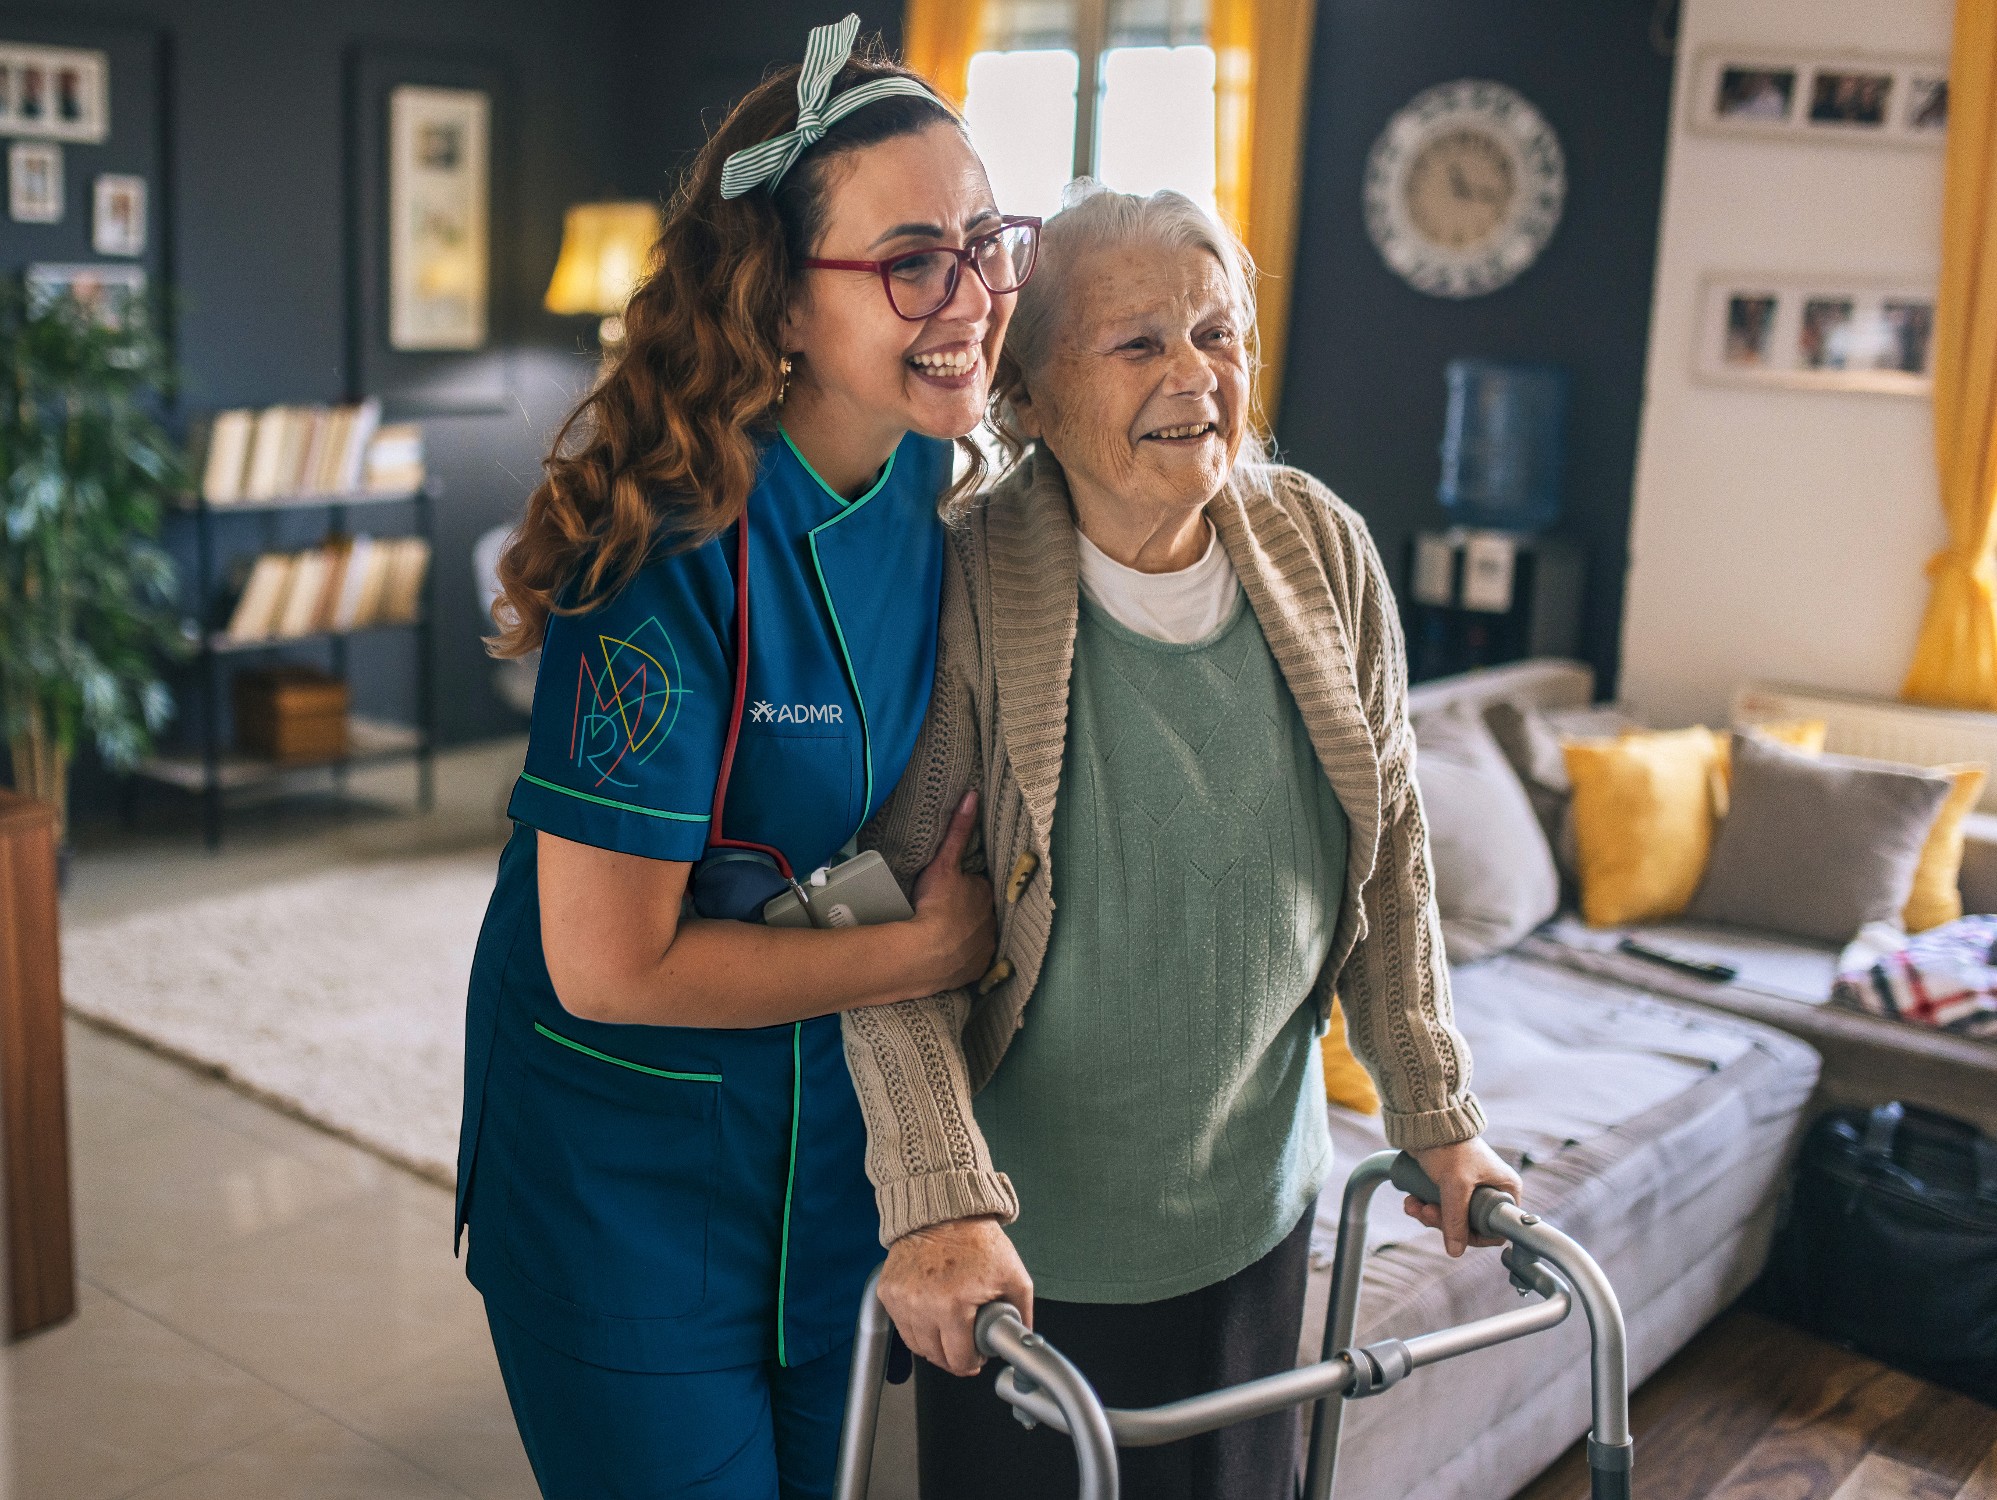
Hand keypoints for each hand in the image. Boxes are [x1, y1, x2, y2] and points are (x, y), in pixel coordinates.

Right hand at [879, 1216, 1032, 1376]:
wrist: (943, 1211)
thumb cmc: (976, 1240)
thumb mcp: (1013, 1275)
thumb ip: (1022, 1313)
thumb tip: (1022, 1339)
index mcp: (953, 1306)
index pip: (959, 1360)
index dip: (974, 1361)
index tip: (978, 1354)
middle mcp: (922, 1305)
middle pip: (936, 1357)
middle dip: (955, 1356)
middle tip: (966, 1342)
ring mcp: (901, 1299)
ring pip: (916, 1346)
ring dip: (934, 1344)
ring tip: (949, 1327)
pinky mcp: (887, 1292)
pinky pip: (901, 1326)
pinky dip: (916, 1326)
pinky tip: (931, 1313)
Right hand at [908, 791, 996, 994]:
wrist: (925, 954)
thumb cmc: (936, 906)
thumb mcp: (944, 863)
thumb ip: (958, 830)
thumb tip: (973, 794)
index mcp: (987, 896)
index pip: (978, 887)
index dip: (964, 887)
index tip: (948, 889)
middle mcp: (993, 923)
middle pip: (979, 912)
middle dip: (967, 911)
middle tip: (942, 911)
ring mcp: (984, 949)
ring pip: (977, 937)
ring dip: (964, 935)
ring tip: (941, 934)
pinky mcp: (974, 972)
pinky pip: (970, 962)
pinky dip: (961, 958)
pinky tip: (945, 955)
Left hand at [1403, 1138, 1522, 1257]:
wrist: (1425, 1120)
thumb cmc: (1449, 1146)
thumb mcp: (1455, 1186)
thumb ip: (1456, 1220)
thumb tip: (1455, 1251)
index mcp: (1505, 1188)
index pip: (1497, 1228)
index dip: (1475, 1236)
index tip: (1456, 1233)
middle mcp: (1490, 1189)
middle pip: (1469, 1225)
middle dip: (1444, 1222)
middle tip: (1427, 1213)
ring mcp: (1469, 1187)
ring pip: (1450, 1217)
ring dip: (1429, 1215)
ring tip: (1414, 1205)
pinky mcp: (1449, 1183)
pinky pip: (1438, 1205)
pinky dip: (1423, 1205)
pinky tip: (1410, 1200)